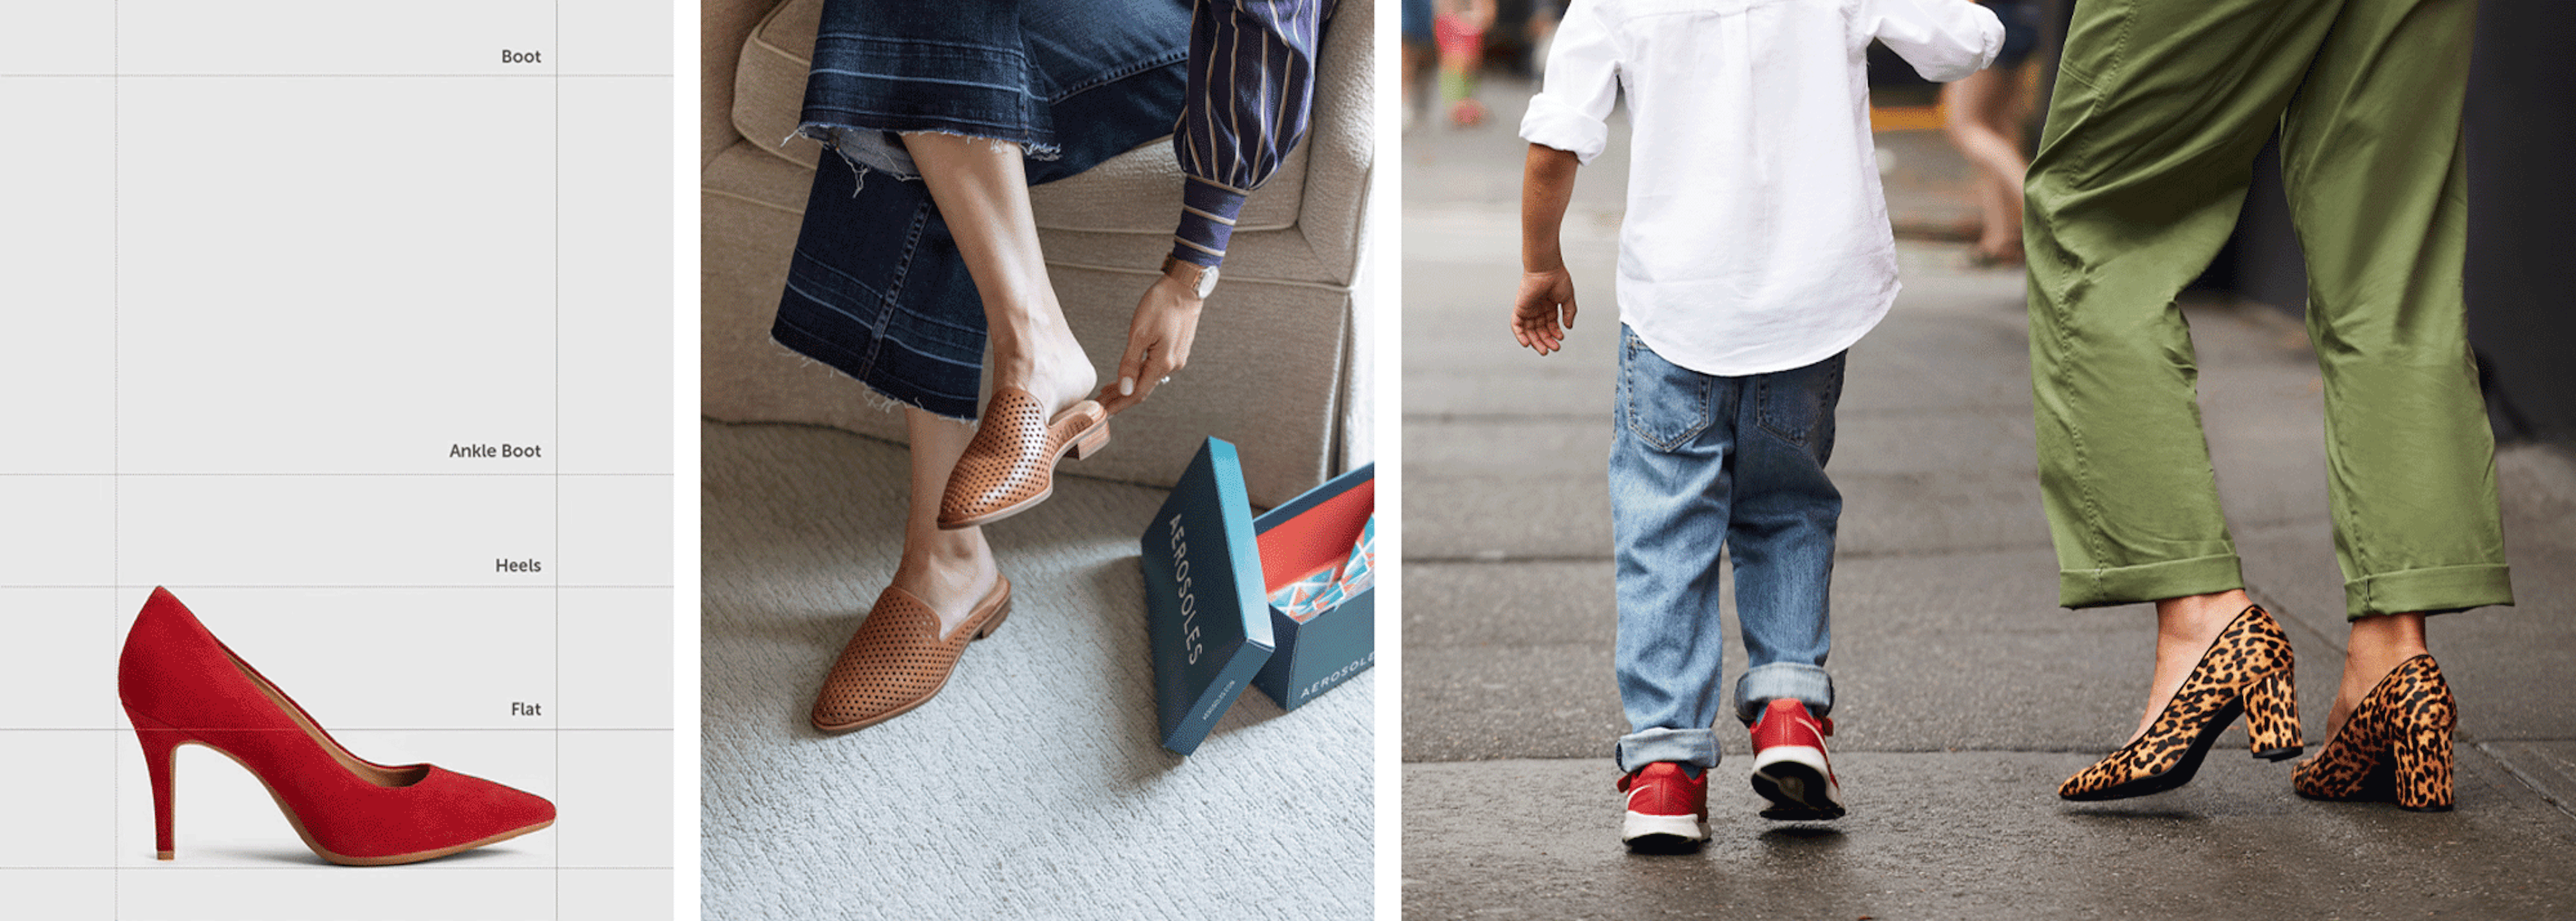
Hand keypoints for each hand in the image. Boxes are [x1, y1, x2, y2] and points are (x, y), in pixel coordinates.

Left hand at [1099, 271, 1204, 414]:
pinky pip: (1155, 367)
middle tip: (1102, 401)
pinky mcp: (1176, 349)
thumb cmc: (1163, 303)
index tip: (1105, 412)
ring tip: (1110, 389)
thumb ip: (1130, 363)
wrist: (1185, 285)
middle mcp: (1173, 364)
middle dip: (1121, 396)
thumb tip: (1124, 388)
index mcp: (1163, 363)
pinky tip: (1129, 373)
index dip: (1120, 404)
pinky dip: (1139, 373)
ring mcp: (1177, 357)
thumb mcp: (1139, 333)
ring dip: (1129, 385)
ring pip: (1148, 378)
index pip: (1137, 393)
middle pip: (1143, 388)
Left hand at [1511, 266, 1577, 354]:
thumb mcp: (1568, 299)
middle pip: (1540, 330)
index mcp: (1549, 306)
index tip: (1561, 338)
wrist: (1546, 268)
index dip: (1555, 333)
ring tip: (1544, 350)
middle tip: (1554, 348)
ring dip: (1536, 341)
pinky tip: (1527, 344)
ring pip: (1529, 331)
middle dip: (1547, 340)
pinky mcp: (1520, 308)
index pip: (1550, 325)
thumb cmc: (1557, 278)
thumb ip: (1569, 313)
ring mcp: (1528, 309)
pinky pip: (1517, 325)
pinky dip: (1520, 335)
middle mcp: (1538, 308)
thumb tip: (1568, 327)